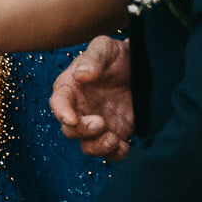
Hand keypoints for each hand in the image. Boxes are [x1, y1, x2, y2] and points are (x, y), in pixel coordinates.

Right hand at [50, 36, 134, 160]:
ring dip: (97, 147)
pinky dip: (116, 154)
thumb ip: (92, 59)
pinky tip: (124, 146)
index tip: (71, 119)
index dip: (62, 113)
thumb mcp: (104, 48)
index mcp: (70, 88)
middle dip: (82, 131)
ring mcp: (98, 124)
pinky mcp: (117, 133)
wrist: (142, 65)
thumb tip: (82, 75)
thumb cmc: (116, 54)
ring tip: (112, 139)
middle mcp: (80, 109)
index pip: (58, 103)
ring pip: (88, 145)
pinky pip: (112, 152)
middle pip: (71, 130)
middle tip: (99, 123)